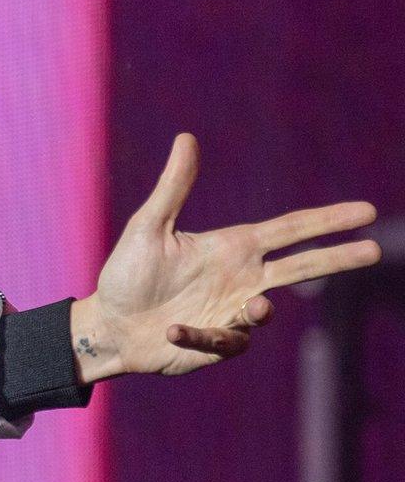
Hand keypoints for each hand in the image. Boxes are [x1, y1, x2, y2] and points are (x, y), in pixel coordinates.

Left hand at [72, 133, 380, 380]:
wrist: (107, 325)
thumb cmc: (126, 275)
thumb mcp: (148, 228)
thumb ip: (173, 188)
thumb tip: (186, 138)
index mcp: (232, 248)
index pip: (291, 229)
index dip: (328, 221)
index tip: (366, 212)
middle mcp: (241, 279)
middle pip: (302, 266)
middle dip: (338, 258)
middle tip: (374, 250)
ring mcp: (231, 313)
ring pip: (266, 312)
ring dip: (260, 310)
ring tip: (255, 306)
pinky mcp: (215, 344)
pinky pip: (224, 342)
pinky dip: (201, 337)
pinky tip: (173, 330)